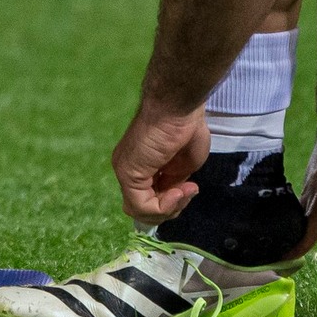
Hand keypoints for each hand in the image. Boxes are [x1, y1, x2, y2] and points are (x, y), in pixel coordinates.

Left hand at [112, 103, 208, 223]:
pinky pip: (142, 205)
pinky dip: (164, 206)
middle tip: (189, 191)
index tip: (191, 188)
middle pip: (145, 208)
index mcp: (142, 166)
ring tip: (186, 190)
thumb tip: (172, 195)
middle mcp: (129, 169)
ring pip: (142, 210)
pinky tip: (177, 192)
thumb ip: (174, 182)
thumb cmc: (186, 127)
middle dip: (172, 208)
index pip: (149, 200)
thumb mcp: (185, 164)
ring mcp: (126, 172)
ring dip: (170, 207)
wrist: (178, 106)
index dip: (172, 203)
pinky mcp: (128, 174)